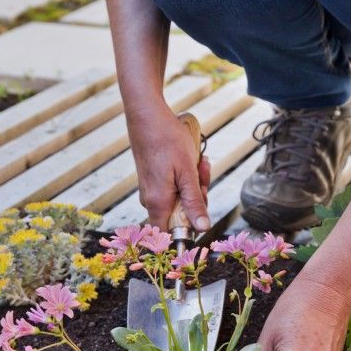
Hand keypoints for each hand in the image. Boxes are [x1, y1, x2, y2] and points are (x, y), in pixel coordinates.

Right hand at [127, 102, 210, 230]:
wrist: (147, 116)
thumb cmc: (167, 140)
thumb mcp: (187, 172)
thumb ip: (194, 202)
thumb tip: (202, 228)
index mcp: (158, 203)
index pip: (170, 234)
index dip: (189, 229)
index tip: (201, 211)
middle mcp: (151, 200)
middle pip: (180, 215)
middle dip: (198, 197)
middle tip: (203, 172)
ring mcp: (151, 191)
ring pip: (179, 199)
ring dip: (194, 184)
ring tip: (199, 162)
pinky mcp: (153, 181)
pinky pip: (173, 187)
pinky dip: (185, 176)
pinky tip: (191, 160)